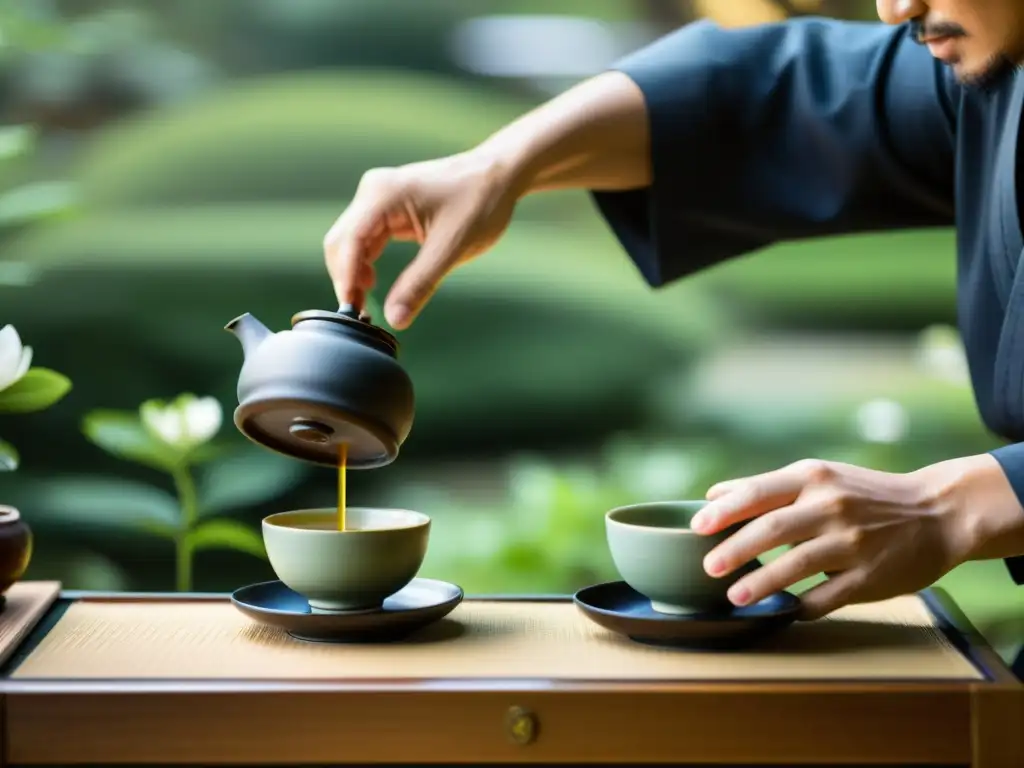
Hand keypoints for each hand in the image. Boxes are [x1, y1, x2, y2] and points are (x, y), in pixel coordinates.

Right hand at [323, 149, 520, 329]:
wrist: (500, 175)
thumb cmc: (480, 202)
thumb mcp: (451, 248)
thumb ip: (420, 284)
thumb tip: (395, 320)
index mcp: (384, 196)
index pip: (348, 242)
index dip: (345, 279)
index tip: (351, 311)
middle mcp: (374, 192)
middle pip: (342, 242)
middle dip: (346, 279)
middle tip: (360, 314)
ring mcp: (380, 197)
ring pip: (351, 242)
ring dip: (354, 273)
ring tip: (366, 305)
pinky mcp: (389, 206)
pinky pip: (366, 238)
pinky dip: (365, 263)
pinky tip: (373, 284)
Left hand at [688, 457, 997, 619]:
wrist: (937, 511)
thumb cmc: (863, 495)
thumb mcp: (819, 477)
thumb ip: (767, 487)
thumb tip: (712, 495)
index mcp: (813, 478)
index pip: (758, 492)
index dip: (724, 510)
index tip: (696, 526)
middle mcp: (831, 506)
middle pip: (772, 528)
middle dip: (734, 550)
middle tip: (706, 568)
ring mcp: (852, 542)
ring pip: (797, 565)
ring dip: (761, 583)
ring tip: (734, 597)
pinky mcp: (870, 576)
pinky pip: (828, 597)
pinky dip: (803, 607)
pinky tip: (785, 612)